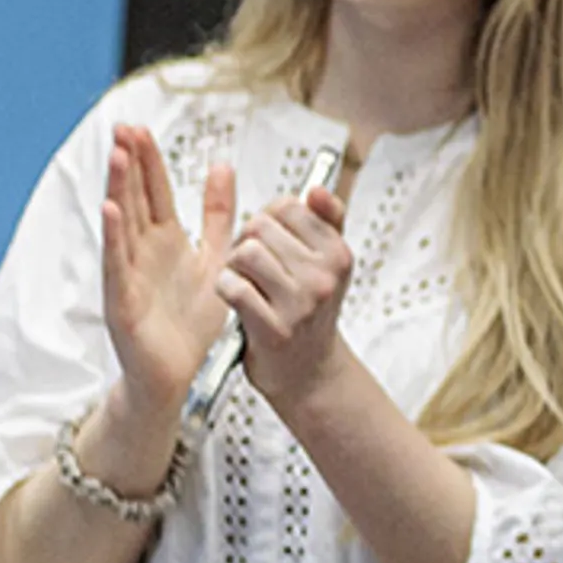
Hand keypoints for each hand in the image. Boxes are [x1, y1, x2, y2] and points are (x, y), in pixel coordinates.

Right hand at [99, 123, 234, 413]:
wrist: (182, 377)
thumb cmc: (194, 323)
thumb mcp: (216, 257)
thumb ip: (219, 214)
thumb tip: (222, 166)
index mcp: (166, 241)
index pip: (154, 191)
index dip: (149, 161)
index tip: (142, 129)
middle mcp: (143, 253)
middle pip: (133, 199)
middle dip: (129, 164)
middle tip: (124, 129)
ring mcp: (128, 276)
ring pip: (122, 225)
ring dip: (118, 189)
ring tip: (117, 156)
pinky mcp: (122, 302)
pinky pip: (117, 265)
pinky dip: (114, 237)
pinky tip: (111, 211)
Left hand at [217, 181, 356, 413]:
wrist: (308, 373)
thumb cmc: (310, 313)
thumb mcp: (328, 264)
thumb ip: (326, 220)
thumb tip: (317, 189)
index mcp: (337, 254)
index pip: (288, 206)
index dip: (267, 218)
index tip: (269, 238)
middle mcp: (323, 277)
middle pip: (260, 226)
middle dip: (245, 240)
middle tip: (249, 264)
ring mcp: (300, 305)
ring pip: (245, 253)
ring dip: (232, 265)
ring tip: (242, 279)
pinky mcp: (274, 330)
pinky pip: (233, 288)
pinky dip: (225, 288)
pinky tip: (233, 298)